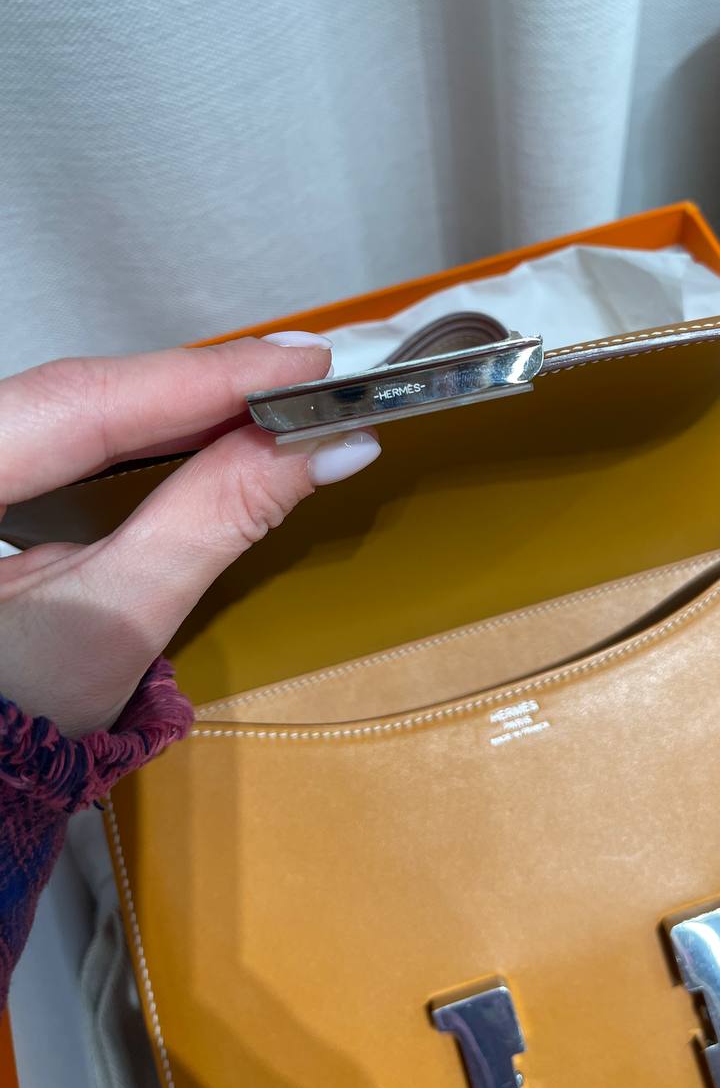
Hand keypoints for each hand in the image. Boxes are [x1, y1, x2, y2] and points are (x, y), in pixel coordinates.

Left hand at [0, 333, 379, 736]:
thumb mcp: (118, 622)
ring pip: (73, 405)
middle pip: (77, 394)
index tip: (296, 366)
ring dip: (177, 402)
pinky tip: (201, 422)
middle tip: (299, 373)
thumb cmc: (15, 721)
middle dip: (195, 386)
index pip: (78, 405)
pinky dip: (140, 428)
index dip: (198, 380)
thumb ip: (212, 522)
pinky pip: (65, 430)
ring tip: (267, 394)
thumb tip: (321, 450)